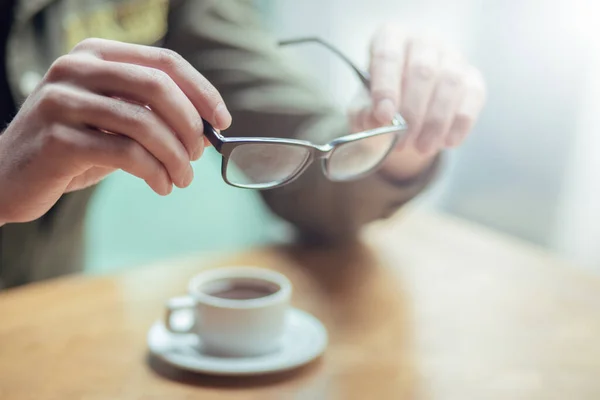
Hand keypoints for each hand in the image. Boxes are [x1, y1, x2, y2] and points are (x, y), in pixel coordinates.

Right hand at [0, 38, 230, 223]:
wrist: (9, 176)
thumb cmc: (72, 147)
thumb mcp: (114, 122)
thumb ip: (153, 116)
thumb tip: (209, 128)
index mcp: (97, 54)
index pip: (164, 62)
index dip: (202, 91)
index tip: (223, 121)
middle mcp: (77, 68)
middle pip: (158, 87)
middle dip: (190, 125)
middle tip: (199, 154)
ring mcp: (63, 101)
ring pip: (145, 123)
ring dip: (176, 157)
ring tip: (183, 179)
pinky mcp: (58, 138)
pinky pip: (126, 153)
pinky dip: (155, 173)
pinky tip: (161, 186)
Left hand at [350, 25, 485, 179]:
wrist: (407, 109)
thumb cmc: (382, 101)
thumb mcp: (364, 108)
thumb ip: (364, 113)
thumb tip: (376, 120)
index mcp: (391, 38)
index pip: (388, 56)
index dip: (385, 87)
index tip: (384, 116)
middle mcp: (423, 41)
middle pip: (422, 71)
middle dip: (412, 113)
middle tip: (403, 142)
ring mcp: (452, 57)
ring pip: (450, 84)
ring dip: (436, 122)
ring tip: (422, 148)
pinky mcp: (473, 78)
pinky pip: (472, 98)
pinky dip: (459, 124)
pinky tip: (446, 142)